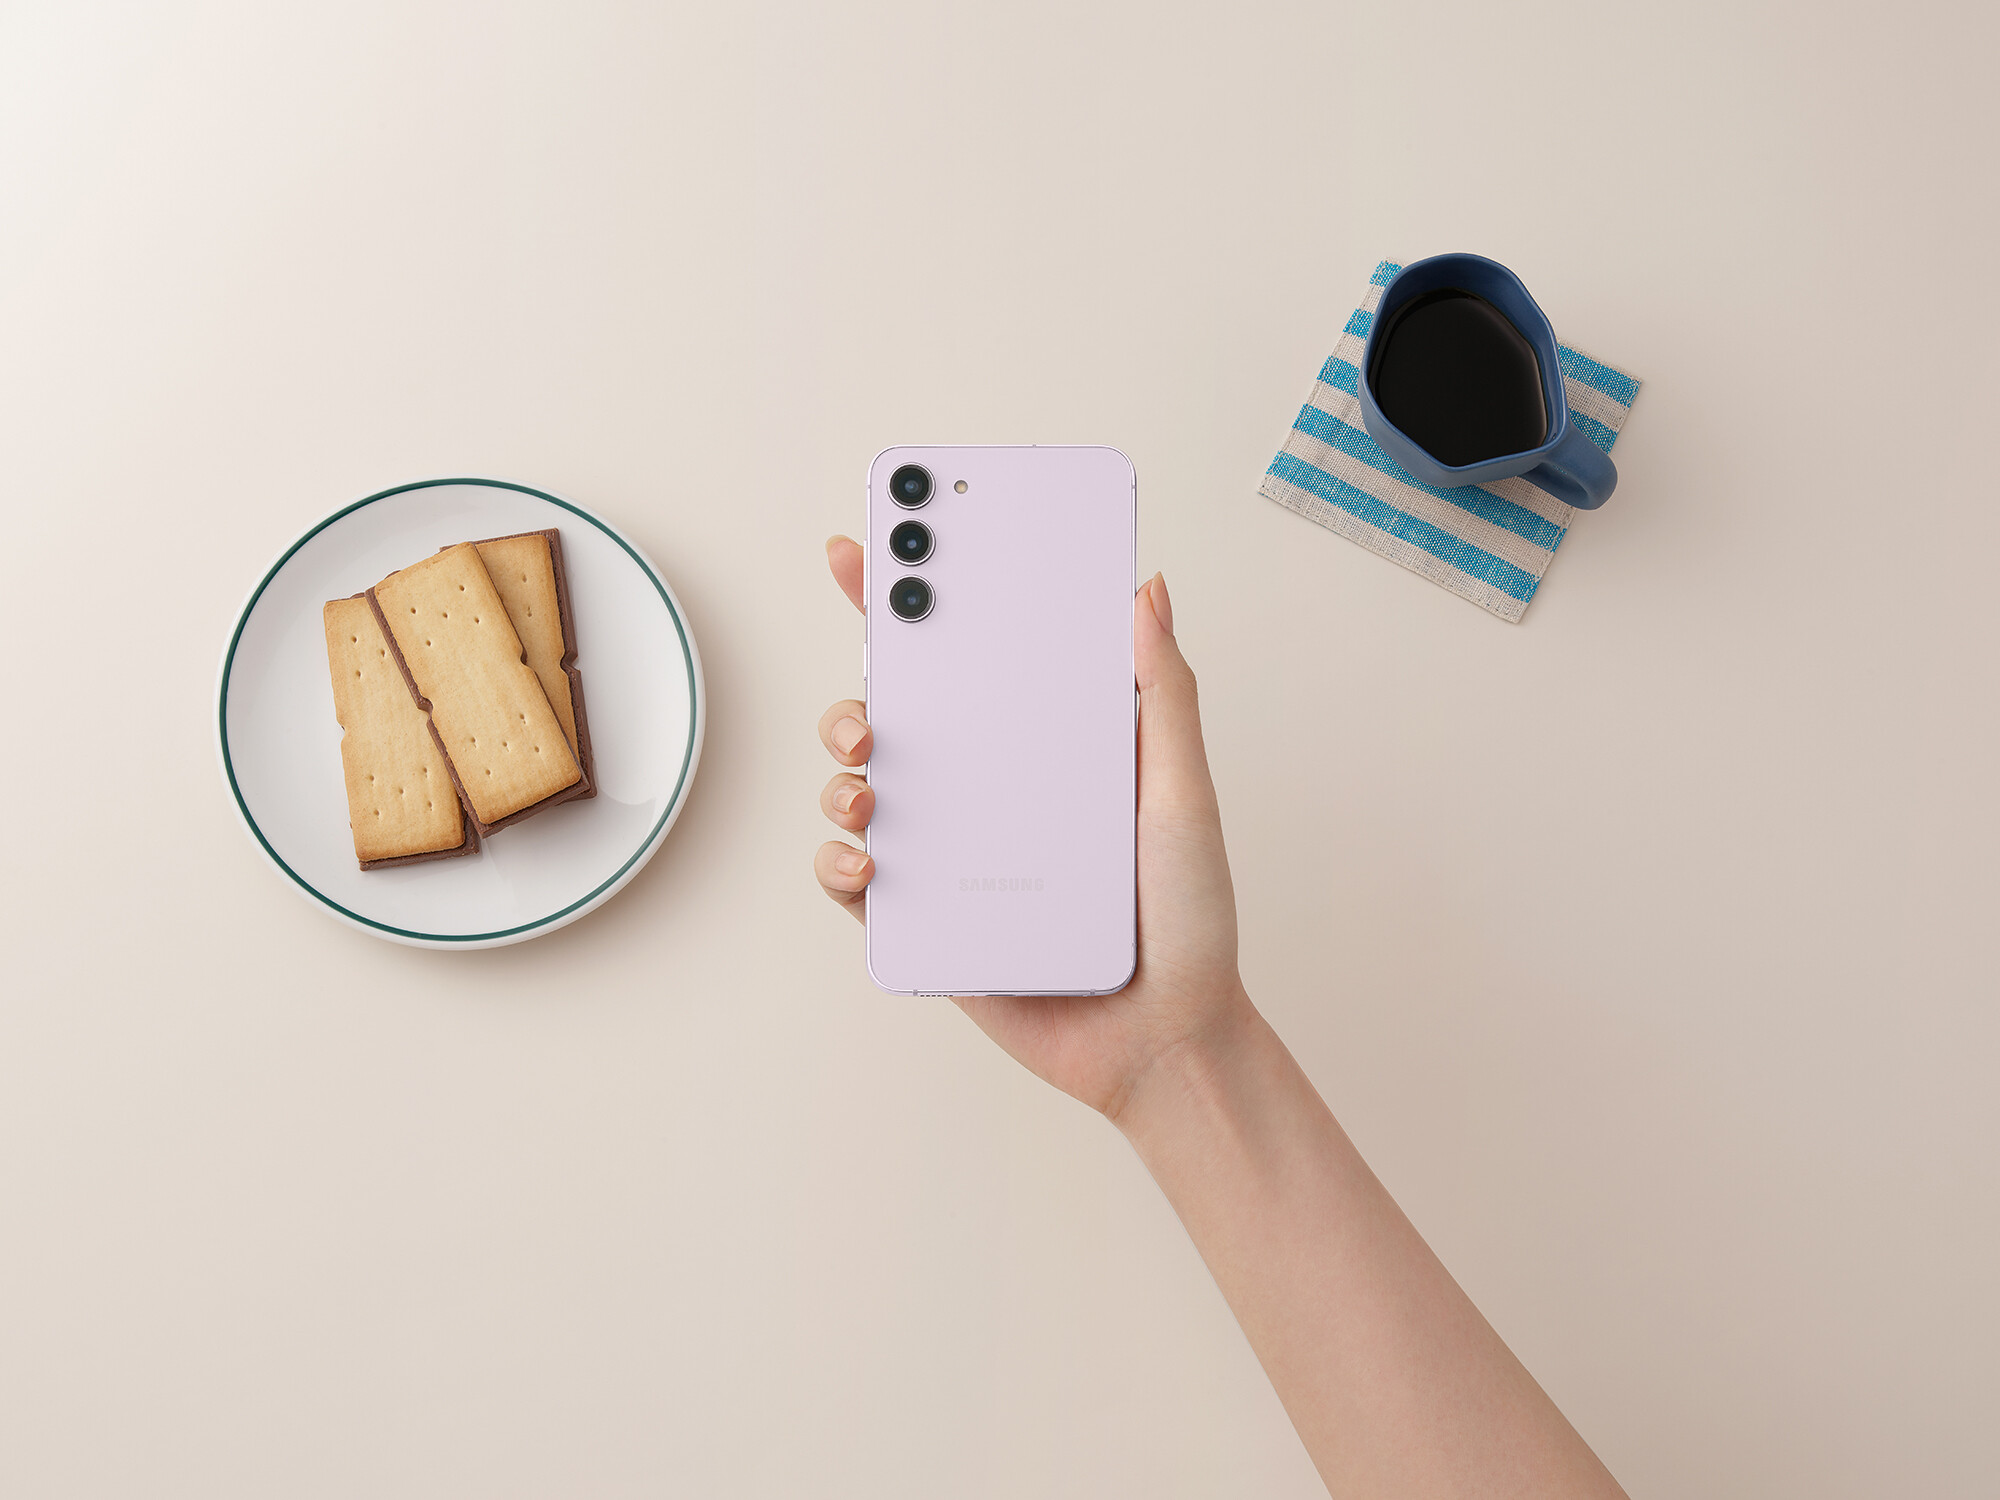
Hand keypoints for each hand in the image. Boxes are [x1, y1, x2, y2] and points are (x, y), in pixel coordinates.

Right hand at [815, 536, 1254, 1120]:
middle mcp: (988, 793)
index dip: (912, 604)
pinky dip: (840, 864)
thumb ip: (1164, 695)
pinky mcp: (927, 924)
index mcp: (1042, 747)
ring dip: (840, 780)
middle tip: (870, 712)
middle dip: (856, 699)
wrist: (1168, 1041)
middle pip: (894, 721)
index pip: (971, 661)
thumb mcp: (1183, 795)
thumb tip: (1146, 590)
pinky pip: (855, 885)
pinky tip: (869, 863)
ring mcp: (951, 858)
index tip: (870, 551)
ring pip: (858, 794)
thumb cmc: (1187, 920)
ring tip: (866, 790)